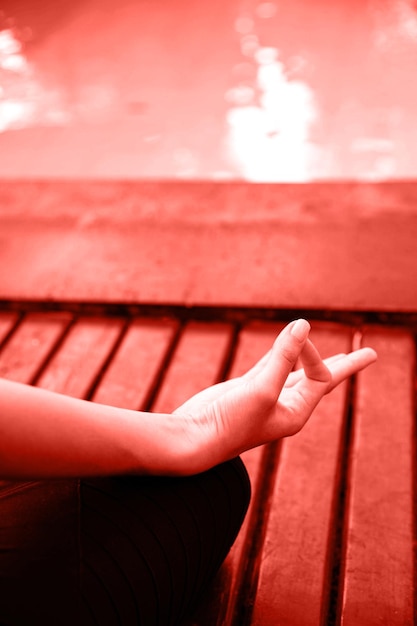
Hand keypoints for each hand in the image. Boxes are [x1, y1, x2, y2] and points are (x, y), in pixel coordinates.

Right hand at [174, 320, 376, 471]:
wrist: (194, 439)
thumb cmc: (230, 422)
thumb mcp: (261, 389)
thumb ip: (283, 357)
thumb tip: (303, 324)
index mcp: (296, 413)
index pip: (320, 376)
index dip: (312, 353)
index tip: (295, 338)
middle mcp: (285, 405)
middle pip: (321, 378)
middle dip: (344, 365)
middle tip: (368, 354)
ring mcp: (265, 395)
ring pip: (293, 369)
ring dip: (307, 353)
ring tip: (326, 348)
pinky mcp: (245, 387)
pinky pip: (269, 364)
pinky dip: (278, 352)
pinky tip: (285, 345)